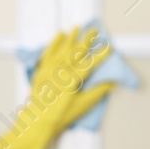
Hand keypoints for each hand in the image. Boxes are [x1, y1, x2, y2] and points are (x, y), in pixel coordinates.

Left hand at [0, 26, 115, 148]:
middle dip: (86, 40)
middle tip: (94, 30)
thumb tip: (110, 82)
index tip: (108, 47)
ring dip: (70, 38)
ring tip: (77, 27)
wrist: (39, 121)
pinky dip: (53, 43)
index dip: (100, 55)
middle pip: (75, 52)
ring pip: (61, 50)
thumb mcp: (84, 106)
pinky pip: (47, 53)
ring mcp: (49, 70)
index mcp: (72, 81)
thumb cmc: (63, 116)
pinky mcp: (41, 70)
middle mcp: (60, 72)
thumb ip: (98, 92)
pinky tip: (59, 35)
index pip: (89, 64)